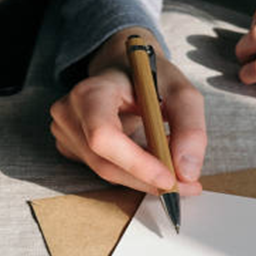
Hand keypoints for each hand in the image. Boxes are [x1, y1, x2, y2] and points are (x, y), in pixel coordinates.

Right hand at [50, 27, 206, 194]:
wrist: (124, 70)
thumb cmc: (150, 78)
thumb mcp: (181, 91)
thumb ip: (190, 128)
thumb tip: (186, 172)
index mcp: (91, 91)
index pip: (103, 136)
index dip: (135, 163)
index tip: (169, 178)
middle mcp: (70, 112)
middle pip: (105, 163)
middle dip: (147, 179)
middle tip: (186, 185)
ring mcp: (65, 131)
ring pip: (107, 172)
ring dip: (143, 178)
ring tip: (173, 166)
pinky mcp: (70, 146)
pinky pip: (104, 170)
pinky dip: (132, 173)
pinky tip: (150, 160)